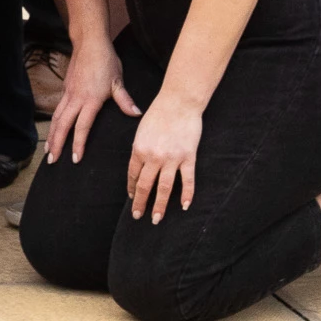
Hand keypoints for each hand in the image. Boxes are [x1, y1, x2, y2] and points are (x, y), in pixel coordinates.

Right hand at [42, 36, 140, 166]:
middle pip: (62, 125)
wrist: (89, 42)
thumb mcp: (118, 81)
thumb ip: (125, 100)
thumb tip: (137, 114)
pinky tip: (54, 130)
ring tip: (48, 151)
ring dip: (52, 135)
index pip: (82, 127)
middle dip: (57, 144)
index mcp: (90, 100)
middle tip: (52, 161)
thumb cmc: (105, 61)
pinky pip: (58, 109)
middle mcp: (76, 98)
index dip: (78, 144)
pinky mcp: (66, 88)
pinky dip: (54, 123)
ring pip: (57, 118)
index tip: (75, 159)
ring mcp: (68, 93)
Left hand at [125, 94, 204, 222]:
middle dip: (140, 203)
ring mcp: (172, 158)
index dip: (132, 189)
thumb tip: (138, 165)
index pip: (133, 175)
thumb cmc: (159, 112)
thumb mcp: (141, 130)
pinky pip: (187, 180)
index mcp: (139, 149)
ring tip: (157, 219)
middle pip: (145, 185)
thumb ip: (140, 148)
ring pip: (164, 188)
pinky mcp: (188, 157)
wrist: (179, 101)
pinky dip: (187, 195)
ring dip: (160, 205)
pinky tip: (185, 206)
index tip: (132, 199)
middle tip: (138, 216)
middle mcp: (153, 156)